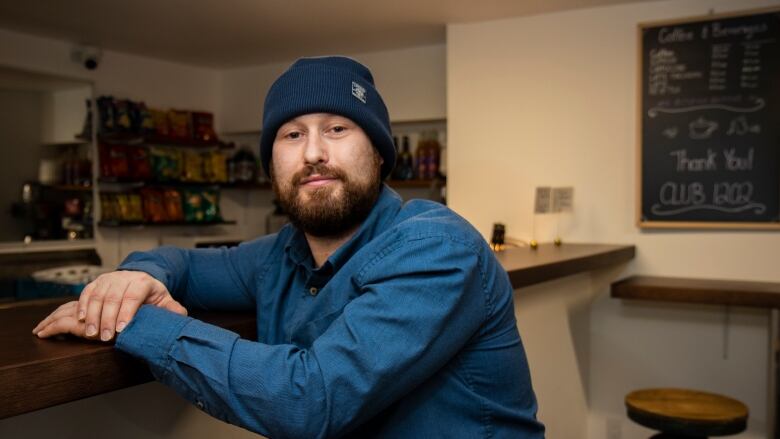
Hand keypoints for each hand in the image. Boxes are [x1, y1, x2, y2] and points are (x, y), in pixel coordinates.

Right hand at [33, 271, 186, 340]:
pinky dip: (83, 306)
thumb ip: (173, 308)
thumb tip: (180, 316)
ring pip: (98, 296)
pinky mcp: (96, 283)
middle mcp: (124, 278)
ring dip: (93, 316)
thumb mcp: (164, 300)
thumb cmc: (151, 295)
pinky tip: (81, 320)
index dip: (126, 312)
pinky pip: (87, 293)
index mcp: (143, 281)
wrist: (139, 279)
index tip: (121, 330)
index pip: (133, 296)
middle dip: (107, 319)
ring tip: (92, 333)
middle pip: (113, 297)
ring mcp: (108, 279)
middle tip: (105, 337)